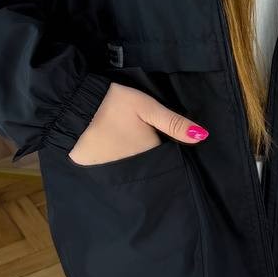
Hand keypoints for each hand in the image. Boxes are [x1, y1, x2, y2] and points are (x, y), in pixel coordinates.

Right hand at [68, 82, 208, 165]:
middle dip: (149, 157)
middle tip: (139, 138)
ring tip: (126, 143)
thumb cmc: (114, 104)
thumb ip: (174, 123)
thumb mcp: (148, 107)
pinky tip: (111, 150)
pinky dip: (114, 163)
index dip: (166, 149)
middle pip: (148, 166)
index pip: (165, 159)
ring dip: (132, 161)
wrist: (74, 107)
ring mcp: (113, 172)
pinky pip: (112, 170)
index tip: (161, 140)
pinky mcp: (95, 170)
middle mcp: (134, 168)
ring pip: (131, 169)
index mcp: (149, 153)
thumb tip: (203, 137)